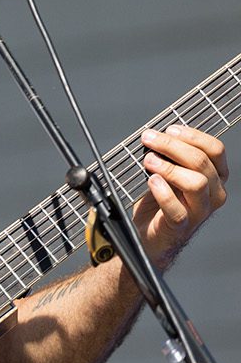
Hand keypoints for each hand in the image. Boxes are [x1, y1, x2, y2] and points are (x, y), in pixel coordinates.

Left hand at [136, 124, 228, 268]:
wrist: (147, 233)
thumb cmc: (159, 200)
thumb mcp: (168, 173)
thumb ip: (169, 157)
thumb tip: (156, 135)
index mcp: (215, 176)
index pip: (215, 150)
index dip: (193, 136)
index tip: (169, 129)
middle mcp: (214, 193)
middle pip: (202, 162)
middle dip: (172, 146)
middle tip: (148, 139)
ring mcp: (200, 211)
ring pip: (196, 183)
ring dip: (169, 168)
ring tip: (148, 161)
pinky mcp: (182, 226)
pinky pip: (177, 209)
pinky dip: (163, 193)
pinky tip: (151, 181)